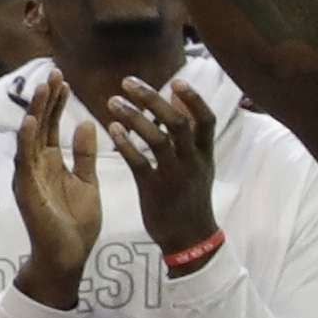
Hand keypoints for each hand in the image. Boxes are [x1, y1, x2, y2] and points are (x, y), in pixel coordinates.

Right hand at [9, 90, 100, 309]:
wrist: (67, 256)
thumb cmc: (75, 222)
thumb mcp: (87, 182)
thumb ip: (85, 155)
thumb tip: (87, 123)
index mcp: (51, 162)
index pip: (51, 126)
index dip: (57, 103)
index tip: (64, 80)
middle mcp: (36, 165)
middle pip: (39, 125)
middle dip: (46, 99)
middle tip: (53, 72)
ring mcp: (28, 176)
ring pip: (29, 137)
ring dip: (35, 112)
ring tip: (43, 88)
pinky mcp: (27, 190)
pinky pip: (25, 161)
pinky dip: (26, 140)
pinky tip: (30, 122)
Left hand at [99, 76, 217, 251]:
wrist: (190, 236)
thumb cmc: (190, 197)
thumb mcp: (198, 164)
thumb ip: (189, 132)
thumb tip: (179, 98)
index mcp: (204, 154)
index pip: (206, 119)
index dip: (193, 99)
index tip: (175, 80)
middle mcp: (192, 161)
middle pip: (178, 123)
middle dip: (153, 100)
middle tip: (128, 83)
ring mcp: (174, 175)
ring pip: (158, 139)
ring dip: (134, 117)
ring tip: (112, 102)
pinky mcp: (155, 189)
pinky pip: (139, 162)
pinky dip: (125, 144)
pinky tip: (111, 130)